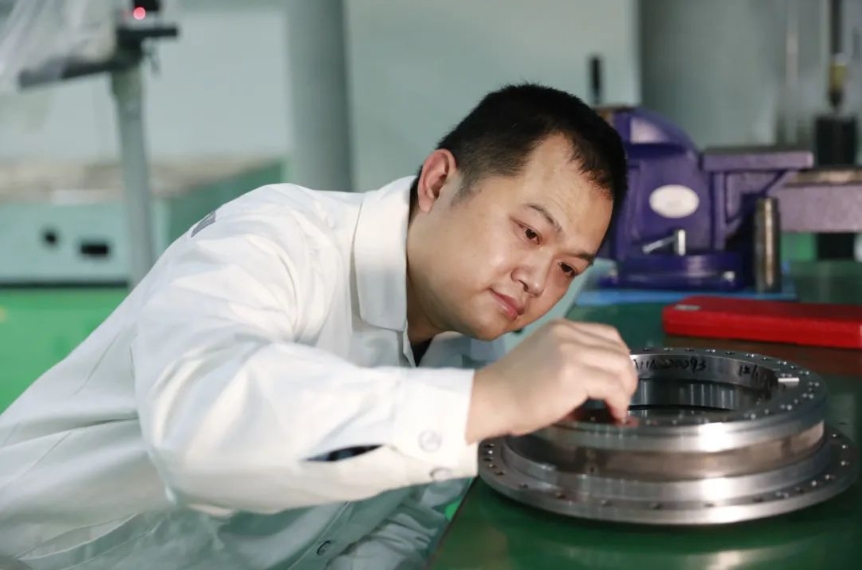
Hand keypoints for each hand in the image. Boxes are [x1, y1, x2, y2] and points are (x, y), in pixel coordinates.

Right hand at [465, 319, 638, 442]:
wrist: (491, 400)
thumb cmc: (512, 387)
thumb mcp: (543, 356)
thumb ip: (571, 356)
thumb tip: (603, 375)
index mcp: (560, 327)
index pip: (607, 335)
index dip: (618, 358)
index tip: (616, 379)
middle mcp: (569, 333)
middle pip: (618, 349)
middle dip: (626, 375)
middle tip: (620, 396)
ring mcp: (572, 352)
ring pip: (621, 366)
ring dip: (625, 389)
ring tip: (617, 406)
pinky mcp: (575, 374)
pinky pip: (614, 387)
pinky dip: (619, 402)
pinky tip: (613, 412)